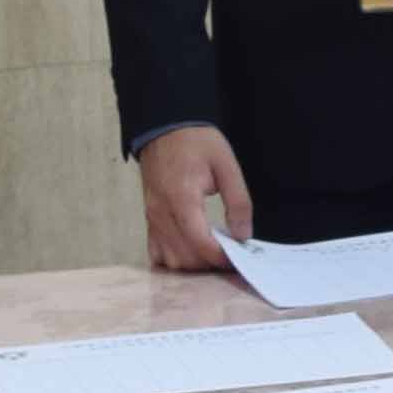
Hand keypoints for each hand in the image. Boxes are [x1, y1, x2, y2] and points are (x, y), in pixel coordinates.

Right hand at [137, 124, 253, 275]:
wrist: (165, 128)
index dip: (221, 257)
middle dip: (209, 263)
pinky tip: (192, 250)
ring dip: (193, 264)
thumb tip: (243, 235)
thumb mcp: (227, 165)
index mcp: (182, 198)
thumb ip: (238, 202)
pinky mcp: (149, 218)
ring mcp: (152, 217)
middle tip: (230, 254)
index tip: (239, 258)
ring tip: (213, 251)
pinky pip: (156, 251)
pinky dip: (174, 258)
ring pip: (169, 259)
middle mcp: (162, 213)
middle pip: (184, 257)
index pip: (200, 242)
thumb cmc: (196, 142)